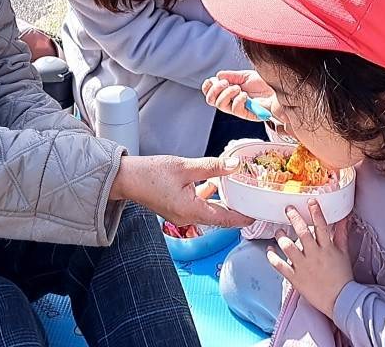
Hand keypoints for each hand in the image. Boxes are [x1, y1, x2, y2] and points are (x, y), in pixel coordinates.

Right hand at [109, 154, 253, 228]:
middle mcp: (187, 218)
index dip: (243, 218)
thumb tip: (235, 165)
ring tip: (237, 190)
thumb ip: (212, 167)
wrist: (126, 178)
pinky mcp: (176, 208)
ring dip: (222, 201)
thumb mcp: (185, 166)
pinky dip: (208, 196)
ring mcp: (181, 215)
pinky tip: (212, 183)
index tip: (258, 216)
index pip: (225, 219)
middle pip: (219, 217)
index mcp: (191, 211)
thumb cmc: (150, 174)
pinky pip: (198, 205)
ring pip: (209, 210)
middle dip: (236, 209)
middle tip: (252, 201)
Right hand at [202, 70, 277, 121]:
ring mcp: (239, 108)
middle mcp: (232, 101)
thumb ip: (232, 76)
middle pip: (212, 100)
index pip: (211, 93)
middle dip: (214, 90)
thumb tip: (218, 76)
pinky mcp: (248, 114)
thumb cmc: (266, 84)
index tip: (212, 80)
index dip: (208, 87)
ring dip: (226, 94)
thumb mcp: (246, 76)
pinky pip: (235, 110)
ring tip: (237, 88)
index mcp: (229, 92)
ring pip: (221, 106)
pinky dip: (237, 100)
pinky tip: (245, 95)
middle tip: (225, 83)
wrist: (280, 89)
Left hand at [267, 200, 352, 319]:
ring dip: (281, 237)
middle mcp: (314, 255)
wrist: (340, 300)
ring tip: (278, 232)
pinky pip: (280, 266)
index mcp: (327, 248)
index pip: (322, 226)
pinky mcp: (295, 278)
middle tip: (288, 209)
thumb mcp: (344, 253)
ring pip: (288, 247)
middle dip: (294, 218)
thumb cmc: (342, 276)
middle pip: (302, 232)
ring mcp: (303, 266)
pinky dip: (272, 257)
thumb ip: (341, 234)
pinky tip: (269, 250)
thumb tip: (345, 218)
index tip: (310, 201)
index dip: (315, 212)